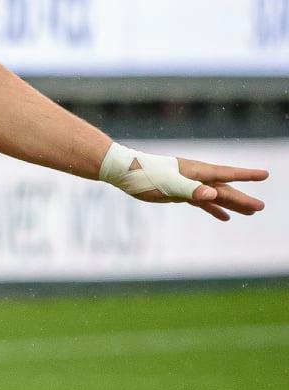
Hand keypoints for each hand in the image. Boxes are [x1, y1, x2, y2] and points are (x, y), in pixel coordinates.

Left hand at [150, 156, 267, 220]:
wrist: (123, 171)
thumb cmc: (145, 174)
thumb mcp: (168, 184)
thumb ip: (191, 189)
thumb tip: (214, 194)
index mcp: (196, 172)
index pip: (226, 174)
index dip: (246, 175)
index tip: (264, 175)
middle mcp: (195, 177)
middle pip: (224, 189)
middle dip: (242, 198)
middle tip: (261, 207)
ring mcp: (188, 184)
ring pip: (215, 196)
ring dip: (232, 205)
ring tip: (251, 213)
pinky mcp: (179, 192)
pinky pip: (201, 202)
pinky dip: (213, 209)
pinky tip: (225, 217)